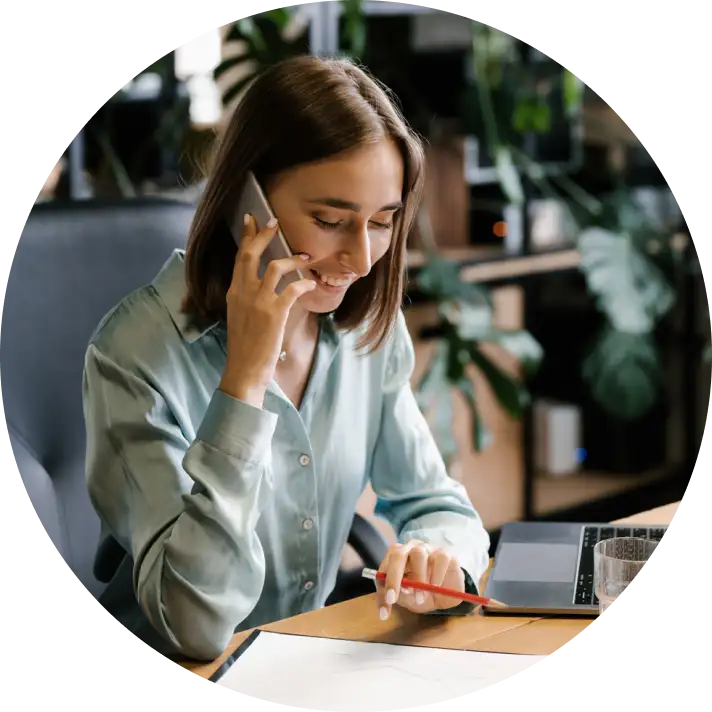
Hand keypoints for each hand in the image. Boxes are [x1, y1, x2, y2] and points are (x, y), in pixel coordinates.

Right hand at [219, 213, 315, 407]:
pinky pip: (292, 289)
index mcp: (233, 293)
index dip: (247, 236)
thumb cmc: (245, 347)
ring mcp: (258, 302)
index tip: (252, 220)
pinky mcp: (274, 314)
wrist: (244, 370)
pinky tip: (311, 285)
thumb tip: (260, 286)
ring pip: (274, 267)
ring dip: (292, 259)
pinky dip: (304, 284)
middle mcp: (242, 293)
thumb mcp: (239, 317)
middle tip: (276, 222)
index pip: (239, 257)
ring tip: (306, 257)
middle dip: (264, 234)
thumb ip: (246, 299)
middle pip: (252, 254)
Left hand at [375, 540, 465, 619]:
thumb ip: (402, 595)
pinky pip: (440, 558)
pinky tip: (436, 586)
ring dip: (417, 577)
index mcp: (396, 558)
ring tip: (421, 597)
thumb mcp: (409, 599)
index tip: (387, 604)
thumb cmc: (422, 593)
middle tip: (393, 598)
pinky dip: (436, 574)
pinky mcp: (445, 553)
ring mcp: (428, 549)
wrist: (447, 594)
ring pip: (418, 553)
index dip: (384, 585)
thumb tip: (402, 589)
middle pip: (398, 555)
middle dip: (394, 577)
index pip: (385, 567)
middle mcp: (410, 549)